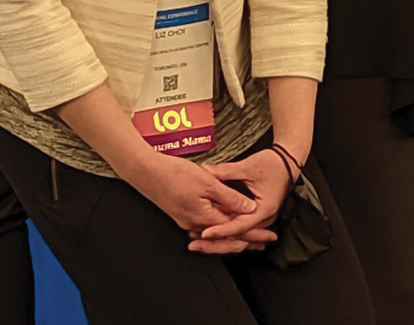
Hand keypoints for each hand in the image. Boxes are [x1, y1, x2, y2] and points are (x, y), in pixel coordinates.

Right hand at [119, 149, 257, 240]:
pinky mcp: (182, 213)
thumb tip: (249, 209)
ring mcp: (186, 219)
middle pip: (224, 238)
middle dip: (246, 240)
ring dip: (233, 235)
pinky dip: (219, 228)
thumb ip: (230, 198)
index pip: (234, 231)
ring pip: (215, 233)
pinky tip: (225, 224)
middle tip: (263, 242)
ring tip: (250, 237)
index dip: (253, 233)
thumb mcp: (209, 183)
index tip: (268, 236)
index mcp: (203, 217)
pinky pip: (205, 225)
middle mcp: (194, 223)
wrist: (146, 171)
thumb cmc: (175, 174)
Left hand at [192, 148, 292, 252]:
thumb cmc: (273, 164)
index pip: (240, 226)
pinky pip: (239, 230)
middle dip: (215, 244)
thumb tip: (205, 172)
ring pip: (237, 237)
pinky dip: (224, 233)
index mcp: (264, 209)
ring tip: (197, 242)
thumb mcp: (248, 167)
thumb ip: (225, 171)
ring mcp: (260, 220)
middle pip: (237, 238)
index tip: (205, 233)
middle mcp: (264, 219)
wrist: (288, 163)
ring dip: (218, 240)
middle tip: (194, 245)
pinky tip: (209, 234)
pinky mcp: (256, 217)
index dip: (221, 230)